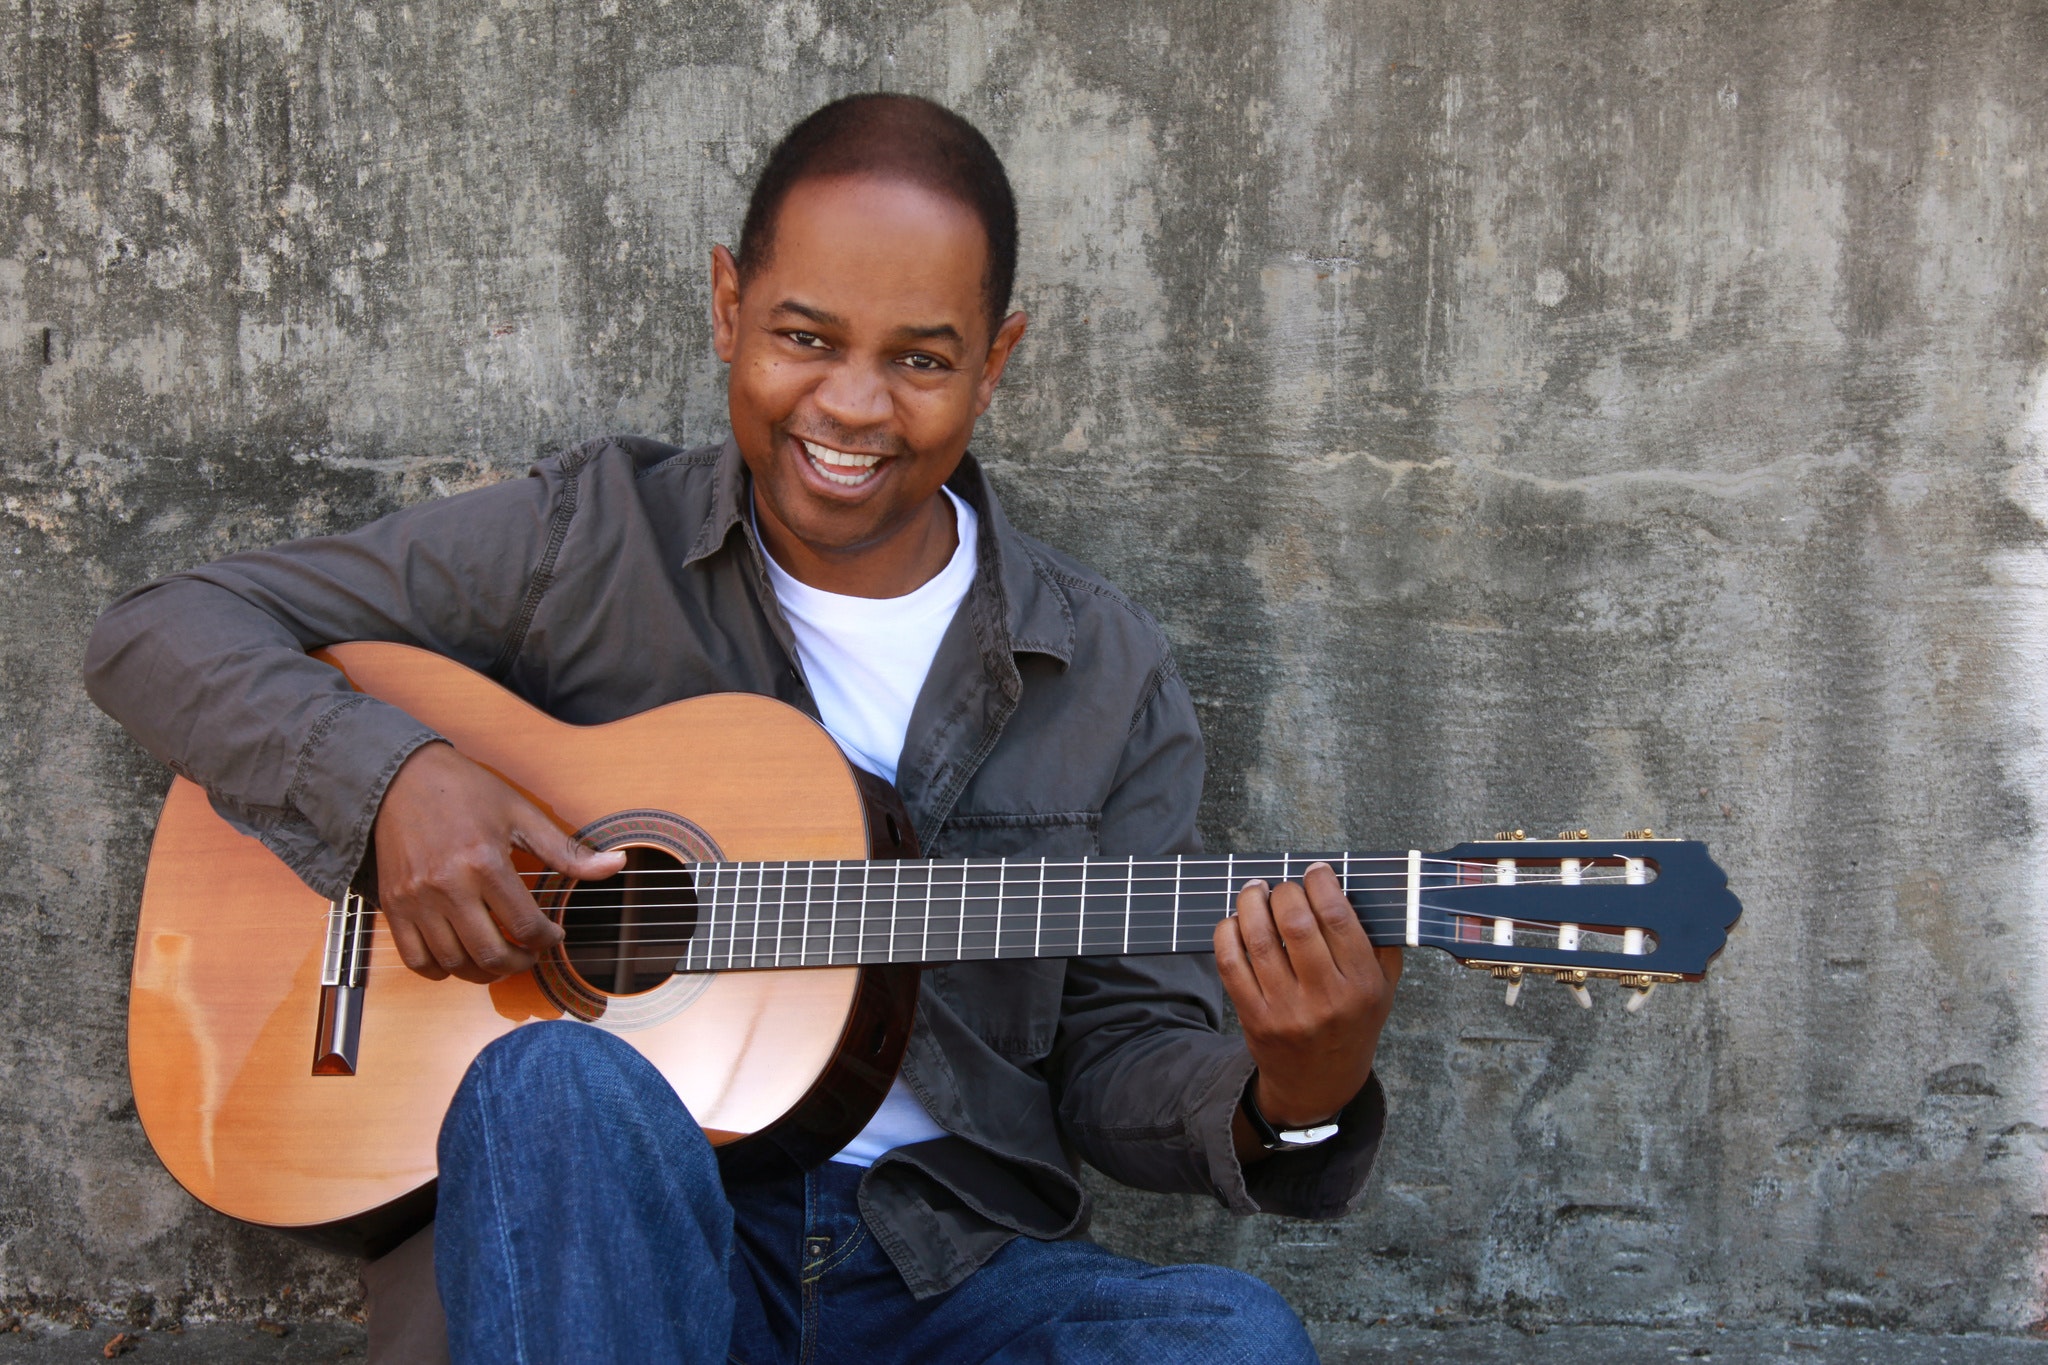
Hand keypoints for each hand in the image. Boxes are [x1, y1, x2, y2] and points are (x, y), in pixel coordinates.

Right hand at [372, 742, 624, 981]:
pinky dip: (441, 970)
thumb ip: (566, 849)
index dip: (546, 940)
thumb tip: (616, 864)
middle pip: (490, 954)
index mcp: (484, 862)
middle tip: (529, 955)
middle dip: (520, 964)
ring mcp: (416, 900)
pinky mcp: (394, 905)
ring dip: (483, 973)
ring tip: (499, 958)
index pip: (524, 925)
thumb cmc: (463, 791)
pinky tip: (460, 958)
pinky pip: (417, 960)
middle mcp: (448, 886)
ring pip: (454, 964)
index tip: (552, 935)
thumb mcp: (521, 813)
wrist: (399, 778)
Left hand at [1214, 862, 1401, 1158]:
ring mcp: (1287, 1011)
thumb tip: (1357, 886)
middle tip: (1283, 887)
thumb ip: (1380, 941)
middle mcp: (1326, 999)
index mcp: (1362, 986)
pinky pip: (1231, 963)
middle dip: (1285, 891)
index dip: (1321, 883)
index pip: (1338, 918)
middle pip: (1295, 922)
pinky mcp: (1254, 1018)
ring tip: (1255, 890)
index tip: (1316, 871)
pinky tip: (1235, 921)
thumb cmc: (1351, 1024)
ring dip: (1251, 903)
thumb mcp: (1383, 989)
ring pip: (1258, 938)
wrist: (1318, 1085)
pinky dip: (1228, 932)